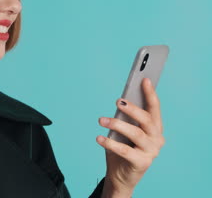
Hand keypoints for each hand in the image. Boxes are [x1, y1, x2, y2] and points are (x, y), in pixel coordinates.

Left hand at [96, 78, 164, 196]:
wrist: (120, 176)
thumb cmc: (122, 149)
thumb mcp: (123, 131)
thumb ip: (125, 119)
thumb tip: (120, 102)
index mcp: (155, 128)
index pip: (155, 109)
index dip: (150, 94)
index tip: (145, 80)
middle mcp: (157, 139)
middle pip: (147, 120)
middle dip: (132, 109)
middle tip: (117, 101)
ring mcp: (151, 152)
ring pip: (136, 133)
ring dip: (117, 124)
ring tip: (101, 120)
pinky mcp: (141, 163)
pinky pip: (125, 151)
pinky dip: (110, 143)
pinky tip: (99, 138)